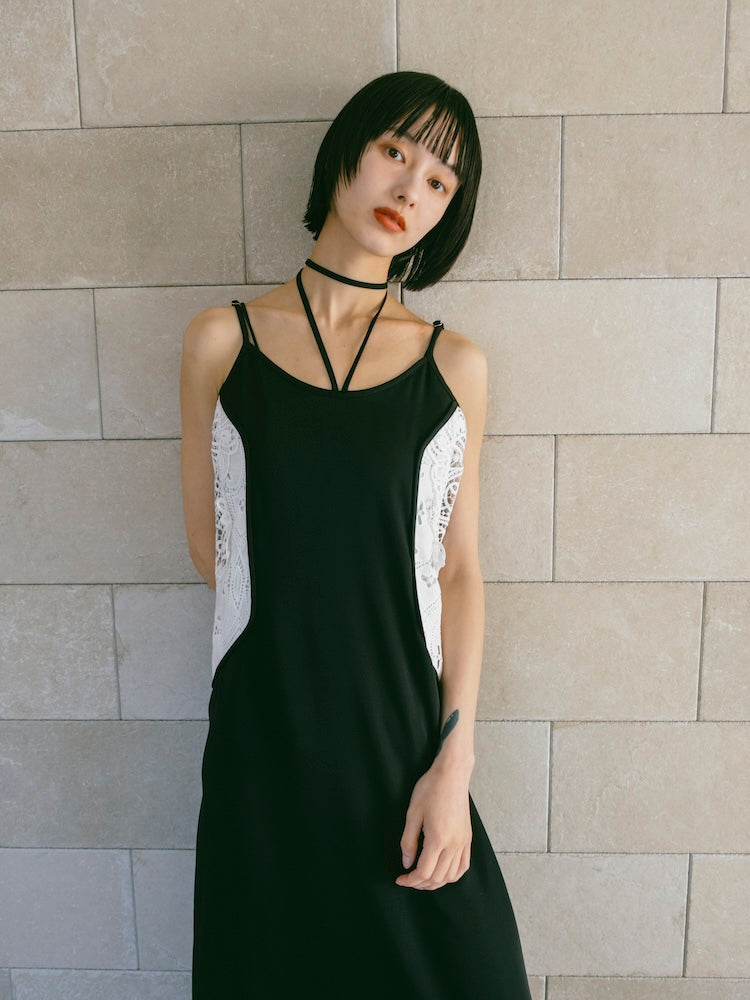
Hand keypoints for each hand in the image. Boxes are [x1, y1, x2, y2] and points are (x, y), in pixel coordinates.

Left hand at [395, 760, 472, 889]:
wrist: (452, 774)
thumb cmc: (430, 789)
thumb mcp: (412, 813)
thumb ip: (408, 841)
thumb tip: (406, 863)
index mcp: (438, 838)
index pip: (424, 872)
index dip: (410, 880)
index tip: (400, 878)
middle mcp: (454, 844)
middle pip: (438, 878)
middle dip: (421, 884)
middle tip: (408, 879)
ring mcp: (463, 842)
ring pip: (451, 875)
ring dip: (436, 882)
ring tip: (422, 878)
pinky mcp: (468, 838)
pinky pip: (463, 865)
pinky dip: (452, 875)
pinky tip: (442, 873)